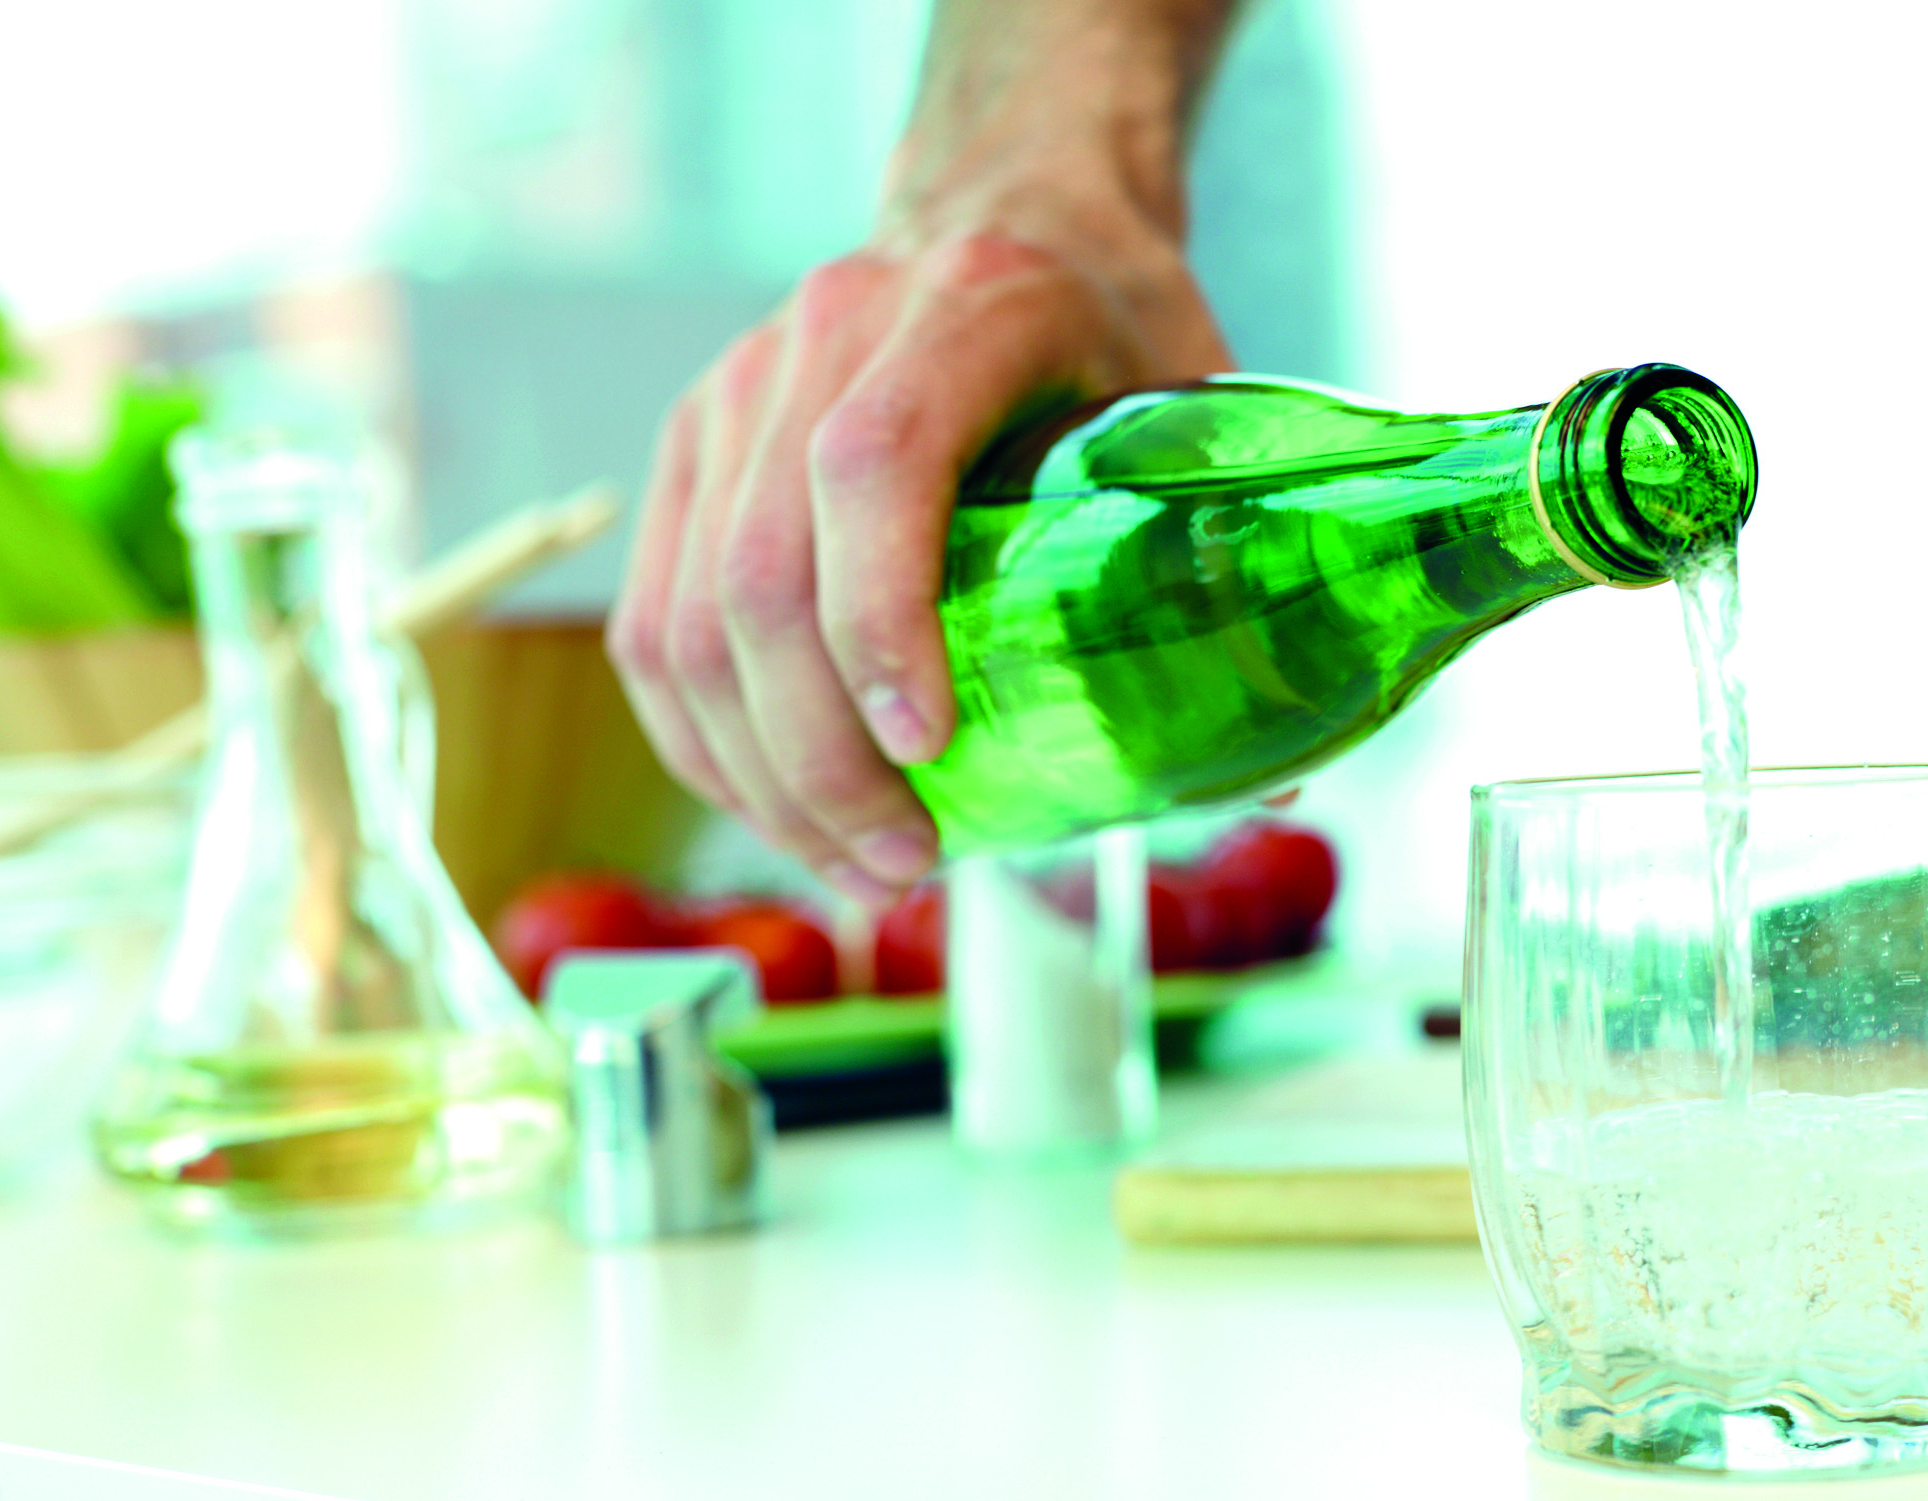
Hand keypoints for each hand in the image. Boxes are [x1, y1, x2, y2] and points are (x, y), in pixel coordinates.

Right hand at [608, 0, 1236, 907]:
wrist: (1009, 206)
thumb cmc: (1111, 325)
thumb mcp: (1193, 406)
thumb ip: (1228, 569)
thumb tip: (1274, 784)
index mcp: (964, 310)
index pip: (870, 467)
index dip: (881, 622)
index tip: (929, 751)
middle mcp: (822, 337)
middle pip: (761, 577)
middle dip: (824, 759)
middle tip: (908, 866)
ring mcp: (734, 393)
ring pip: (688, 620)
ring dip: (764, 776)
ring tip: (855, 865)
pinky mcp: (690, 450)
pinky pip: (653, 627)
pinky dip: (705, 743)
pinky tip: (779, 812)